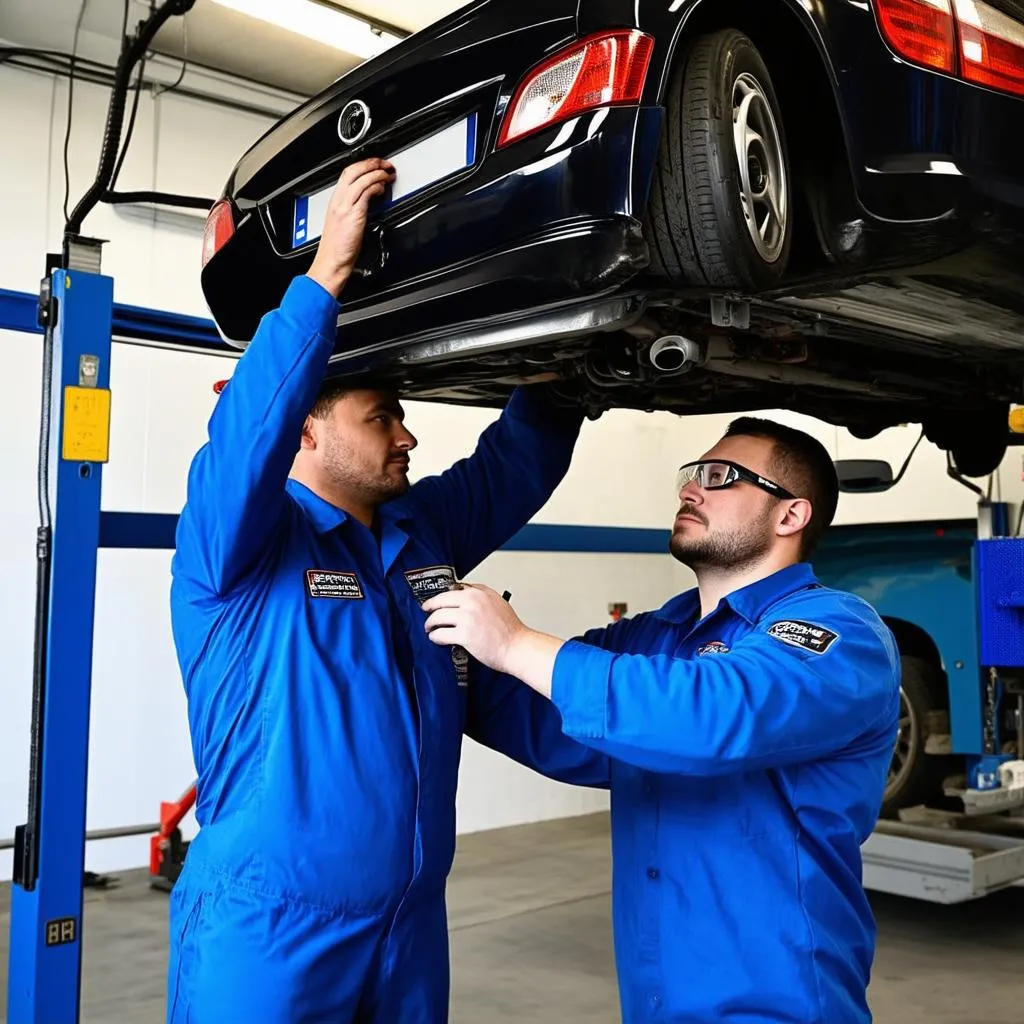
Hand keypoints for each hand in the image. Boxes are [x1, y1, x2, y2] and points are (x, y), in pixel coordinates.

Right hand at [307, 158, 394, 297]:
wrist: (331, 262)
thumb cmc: (338, 249)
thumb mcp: (344, 224)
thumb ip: (353, 211)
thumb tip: (368, 202)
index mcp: (335, 202)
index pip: (347, 174)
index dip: (362, 166)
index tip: (374, 165)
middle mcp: (338, 201)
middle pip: (353, 170)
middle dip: (370, 163)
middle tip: (385, 164)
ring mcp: (344, 206)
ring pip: (360, 178)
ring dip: (376, 173)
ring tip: (387, 174)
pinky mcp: (353, 214)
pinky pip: (365, 193)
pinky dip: (375, 186)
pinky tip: (382, 188)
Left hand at [422, 584, 525, 673]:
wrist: (517, 646)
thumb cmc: (510, 629)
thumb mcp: (497, 601)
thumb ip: (480, 593)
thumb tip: (462, 590)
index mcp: (480, 593)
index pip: (452, 589)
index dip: (440, 597)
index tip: (435, 601)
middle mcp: (472, 602)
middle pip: (441, 601)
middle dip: (430, 607)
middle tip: (427, 612)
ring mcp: (467, 618)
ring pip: (438, 617)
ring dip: (430, 623)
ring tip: (430, 628)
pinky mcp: (464, 635)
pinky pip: (441, 634)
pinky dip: (435, 637)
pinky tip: (436, 638)